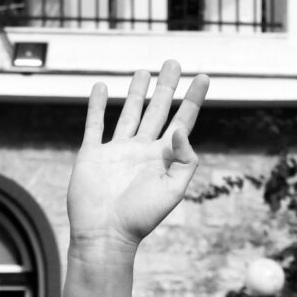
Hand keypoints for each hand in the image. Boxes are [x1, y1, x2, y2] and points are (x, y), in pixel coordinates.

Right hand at [68, 62, 208, 254]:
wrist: (105, 234)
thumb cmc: (140, 218)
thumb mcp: (173, 191)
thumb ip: (184, 160)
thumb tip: (180, 130)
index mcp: (162, 159)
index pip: (182, 122)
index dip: (193, 100)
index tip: (203, 78)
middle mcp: (141, 151)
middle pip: (157, 110)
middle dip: (166, 87)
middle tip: (172, 62)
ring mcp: (117, 151)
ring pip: (129, 113)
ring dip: (136, 92)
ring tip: (143, 71)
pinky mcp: (93, 154)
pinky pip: (95, 124)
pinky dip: (96, 105)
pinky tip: (101, 88)